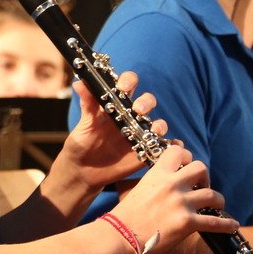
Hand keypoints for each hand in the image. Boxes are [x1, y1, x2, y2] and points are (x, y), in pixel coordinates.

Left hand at [54, 71, 160, 191]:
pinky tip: (173, 145)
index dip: (128, 81)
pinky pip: (163, 146)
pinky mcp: (146, 151)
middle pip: (147, 101)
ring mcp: (140, 134)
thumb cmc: (81, 144)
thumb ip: (86, 105)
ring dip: (160, 125)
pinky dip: (172, 144)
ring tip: (154, 131)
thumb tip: (79, 83)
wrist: (84, 172)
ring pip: (158, 123)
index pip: (128, 84)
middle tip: (138, 110)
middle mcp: (131, 116)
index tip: (122, 88)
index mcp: (116, 104)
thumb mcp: (83, 125)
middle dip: (146, 103)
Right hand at [110, 143, 237, 253]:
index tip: (187, 164)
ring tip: (217, 206)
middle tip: (201, 187)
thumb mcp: (138, 189)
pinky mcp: (187, 223)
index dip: (186, 156)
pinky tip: (232, 225)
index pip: (179, 152)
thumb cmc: (126, 216)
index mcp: (158, 174)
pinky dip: (226, 224)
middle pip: (201, 168)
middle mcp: (172, 185)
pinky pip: (215, 222)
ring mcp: (181, 203)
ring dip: (218, 200)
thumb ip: (155, 181)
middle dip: (204, 177)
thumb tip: (164, 177)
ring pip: (213, 194)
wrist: (120, 237)